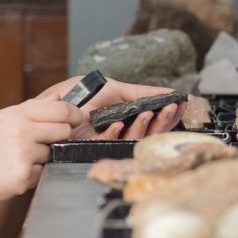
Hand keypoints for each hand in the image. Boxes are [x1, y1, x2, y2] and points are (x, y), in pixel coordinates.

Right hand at [0, 97, 82, 205]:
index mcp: (16, 115)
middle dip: (58, 136)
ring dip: (42, 157)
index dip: (74, 114)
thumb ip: (32, 108)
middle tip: (39, 142)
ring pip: (53, 153)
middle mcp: (22, 133)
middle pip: (64, 130)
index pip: (60, 109)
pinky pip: (43, 172)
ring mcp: (24, 156)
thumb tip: (58, 97)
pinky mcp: (24, 178)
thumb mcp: (0, 119)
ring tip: (16, 158)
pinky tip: (12, 171)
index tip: (77, 119)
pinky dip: (32, 173)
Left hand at [39, 76, 186, 140]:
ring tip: (148, 112)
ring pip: (134, 140)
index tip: (182, 103)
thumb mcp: (115, 89)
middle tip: (172, 108)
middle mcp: (124, 132)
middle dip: (163, 121)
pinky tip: (117, 123)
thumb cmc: (82, 94)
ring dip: (143, 126)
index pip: (156, 120)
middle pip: (151, 132)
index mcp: (131, 119)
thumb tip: (172, 93)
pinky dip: (114, 133)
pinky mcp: (94, 147)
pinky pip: (109, 143)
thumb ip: (142, 92)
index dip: (170, 114)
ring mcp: (110, 141)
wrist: (54, 104)